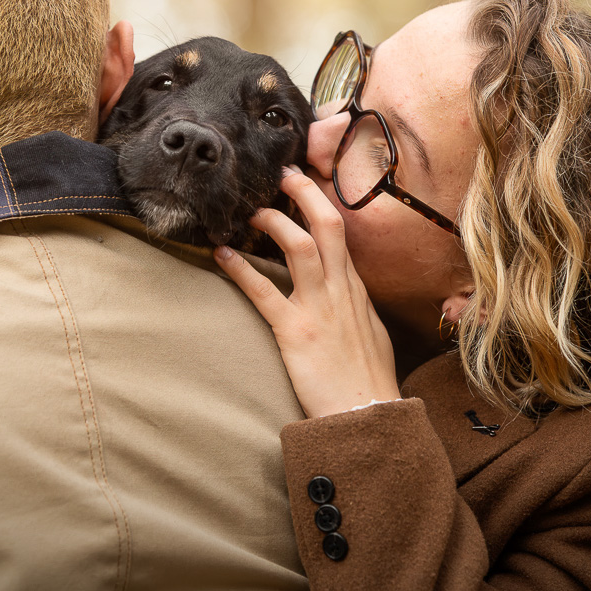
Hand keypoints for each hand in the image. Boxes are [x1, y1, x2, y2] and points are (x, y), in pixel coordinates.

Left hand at [214, 166, 400, 417]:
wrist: (369, 417)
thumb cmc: (368, 381)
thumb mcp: (369, 332)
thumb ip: (353, 306)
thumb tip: (340, 290)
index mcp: (356, 289)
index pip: (340, 233)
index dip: (320, 203)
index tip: (302, 183)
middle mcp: (341, 290)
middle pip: (327, 225)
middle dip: (304, 193)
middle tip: (282, 174)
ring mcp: (320, 308)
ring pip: (301, 247)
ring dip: (274, 223)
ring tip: (250, 211)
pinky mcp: (297, 332)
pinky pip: (264, 292)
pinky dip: (240, 269)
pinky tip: (221, 255)